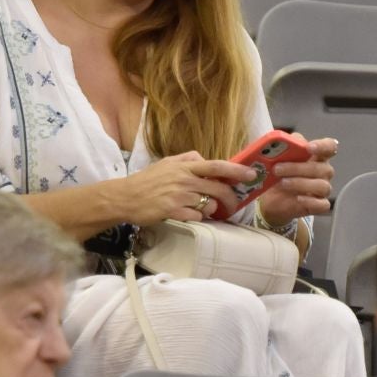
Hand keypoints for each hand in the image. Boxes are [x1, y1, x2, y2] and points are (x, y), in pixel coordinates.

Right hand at [113, 152, 253, 228]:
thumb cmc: (147, 181)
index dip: (237, 171)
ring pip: (208, 205)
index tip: (251, 174)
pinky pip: (196, 217)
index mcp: (185, 166)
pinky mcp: (173, 211)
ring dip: (209, 209)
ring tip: (198, 208)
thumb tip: (204, 158)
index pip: (217, 166)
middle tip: (234, 205)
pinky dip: (196, 217)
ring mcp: (179, 195)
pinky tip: (187, 214)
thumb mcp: (167, 163)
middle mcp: (184, 179)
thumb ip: (187, 159)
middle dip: (231, 199)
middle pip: (218, 189)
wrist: (125, 197)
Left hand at [256, 137, 337, 228]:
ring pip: (322, 186)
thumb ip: (285, 146)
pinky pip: (322, 204)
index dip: (323, 146)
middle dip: (298, 168)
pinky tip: (298, 198)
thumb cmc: (279, 174)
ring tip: (282, 183)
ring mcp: (323, 189)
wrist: (271, 198)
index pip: (330, 147)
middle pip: (322, 168)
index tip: (309, 148)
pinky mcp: (319, 205)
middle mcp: (324, 171)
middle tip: (277, 169)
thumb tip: (287, 140)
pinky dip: (310, 201)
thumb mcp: (277, 157)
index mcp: (317, 156)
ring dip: (301, 183)